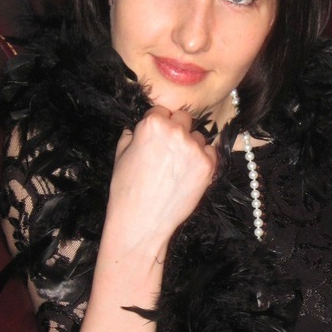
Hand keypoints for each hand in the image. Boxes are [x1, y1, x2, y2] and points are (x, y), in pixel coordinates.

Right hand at [106, 106, 216, 249]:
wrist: (141, 221)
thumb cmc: (127, 190)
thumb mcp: (121, 154)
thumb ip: (133, 134)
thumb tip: (139, 127)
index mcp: (153, 123)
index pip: (162, 110)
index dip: (158, 124)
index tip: (157, 138)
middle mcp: (176, 131)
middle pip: (184, 119)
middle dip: (177, 131)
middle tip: (169, 152)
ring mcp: (194, 148)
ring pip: (198, 137)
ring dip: (191, 146)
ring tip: (177, 168)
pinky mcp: (208, 165)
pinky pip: (210, 152)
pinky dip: (203, 160)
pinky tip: (188, 174)